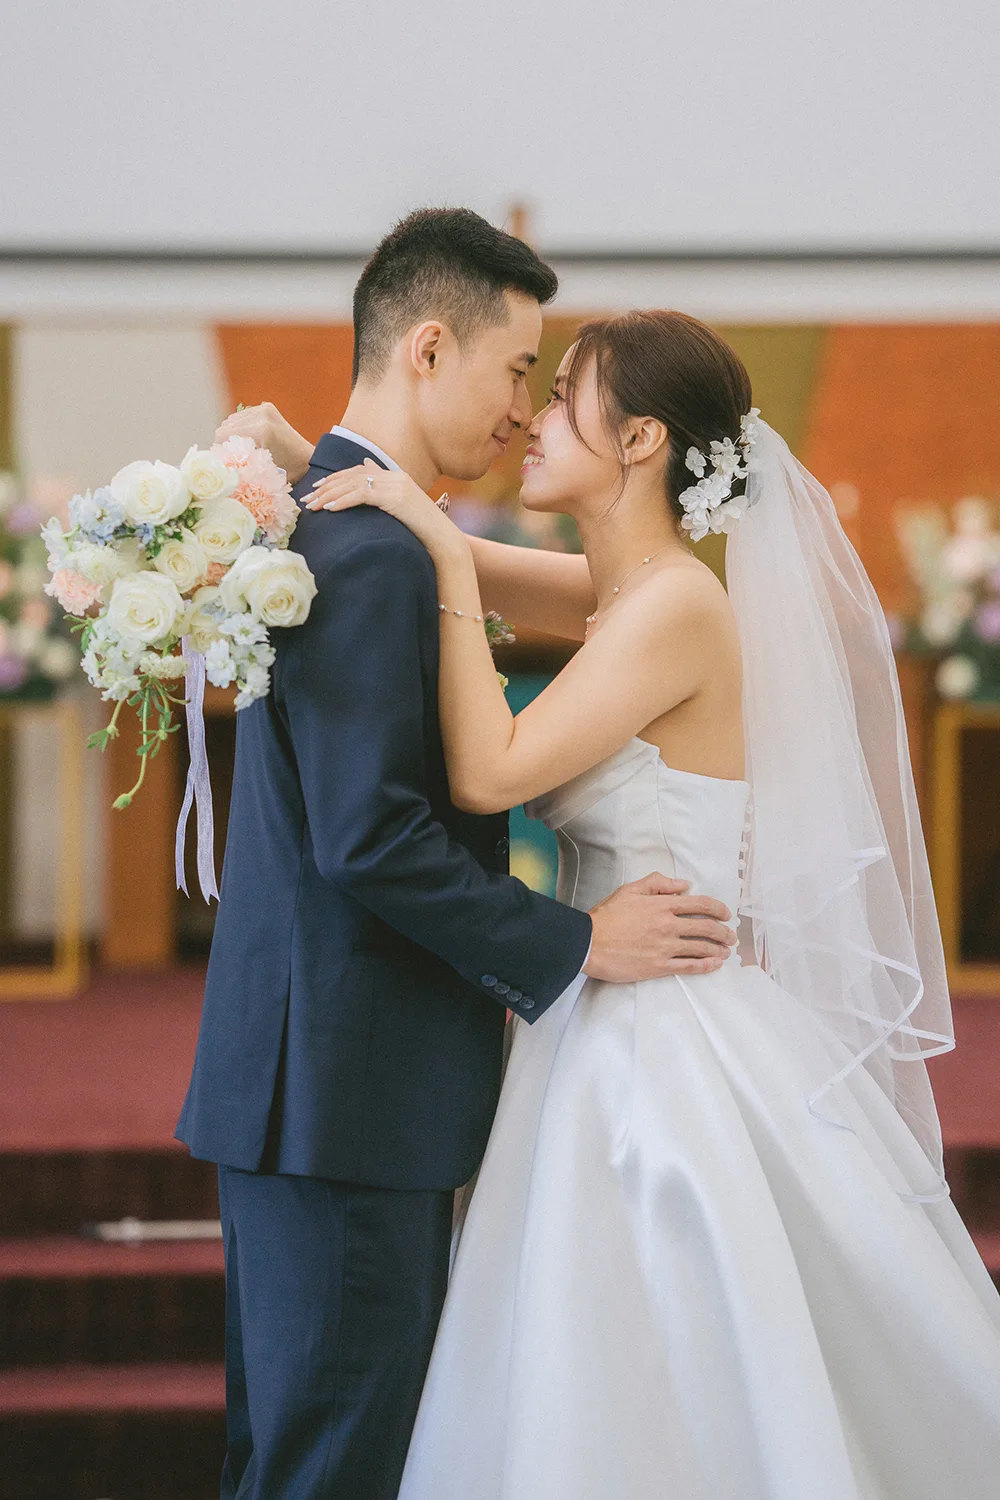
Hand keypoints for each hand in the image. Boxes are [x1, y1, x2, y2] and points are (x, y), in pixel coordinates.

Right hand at [214, 403, 313, 484]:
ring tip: (244, 452)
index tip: (224, 463)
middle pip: (224, 427)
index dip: (219, 451)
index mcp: (261, 431)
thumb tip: (215, 465)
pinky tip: (251, 441)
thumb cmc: (288, 474)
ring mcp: (265, 408)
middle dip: (226, 444)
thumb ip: (237, 465)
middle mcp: (262, 414)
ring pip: (231, 421)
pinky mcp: (267, 407)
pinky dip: (241, 429)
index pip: (222, 435)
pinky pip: (241, 417)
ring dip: (233, 436)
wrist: (310, 460)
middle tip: (233, 460)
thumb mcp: (260, 473)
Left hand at [307, 459, 466, 560]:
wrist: (443, 539)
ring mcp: (396, 485)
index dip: (336, 478)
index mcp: (396, 476)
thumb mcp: (403, 509)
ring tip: (313, 506)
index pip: (359, 470)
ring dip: (330, 495)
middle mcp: (395, 476)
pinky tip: (330, 508)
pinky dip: (343, 501)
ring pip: (354, 484)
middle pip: (353, 476)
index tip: (318, 488)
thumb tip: (368, 480)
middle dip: (327, 486)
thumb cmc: (423, 530)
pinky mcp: (395, 498)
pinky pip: (363, 495)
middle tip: (307, 498)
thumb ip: (386, 495)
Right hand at [585, 873, 736, 981]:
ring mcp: (665, 947)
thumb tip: (683, 885)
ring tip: (726, 952)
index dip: (718, 909)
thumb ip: (658, 884)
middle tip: (730, 936)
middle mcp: (668, 925)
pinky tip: (714, 965)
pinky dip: (705, 966)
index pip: (700, 904)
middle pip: (707, 928)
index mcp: (662, 905)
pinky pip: (689, 966)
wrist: (588, 943)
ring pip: (701, 948)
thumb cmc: (606, 917)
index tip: (726, 914)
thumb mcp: (630, 890)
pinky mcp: (659, 966)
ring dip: (718, 950)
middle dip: (724, 932)